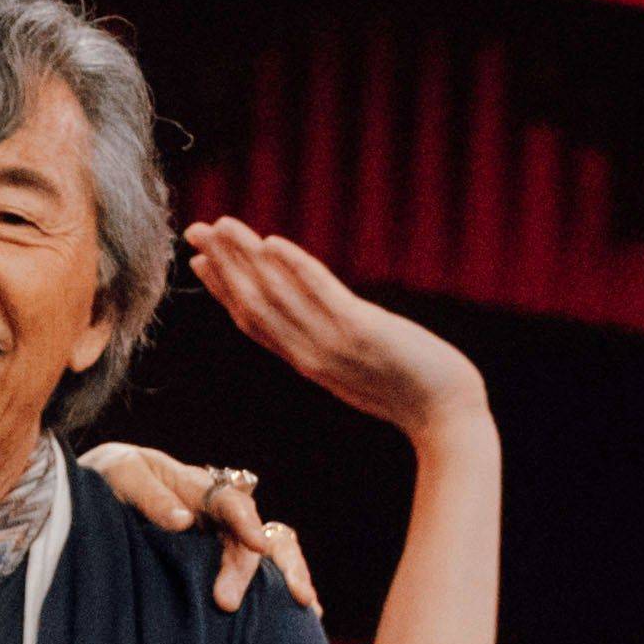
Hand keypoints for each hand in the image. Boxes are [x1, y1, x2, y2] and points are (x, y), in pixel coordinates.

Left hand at [78, 441, 320, 616]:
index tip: (255, 543)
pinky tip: (307, 615)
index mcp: (196, 488)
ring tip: (305, 608)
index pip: (231, 503)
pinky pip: (255, 575)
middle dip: (248, 568)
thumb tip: (183, 522)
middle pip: (254, 536)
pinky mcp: (213, 565)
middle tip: (226, 603)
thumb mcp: (121, 474)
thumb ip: (149, 496)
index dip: (246, 522)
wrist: (93, 490)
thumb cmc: (107, 477)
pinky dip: (281, 593)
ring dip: (286, 578)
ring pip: (269, 553)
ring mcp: (220, 540)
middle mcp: (218, 515)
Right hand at [182, 216, 487, 443]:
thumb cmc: (414, 394)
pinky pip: (320, 294)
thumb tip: (323, 328)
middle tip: (195, 232)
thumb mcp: (361, 370)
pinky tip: (272, 243)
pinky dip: (294, 268)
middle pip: (253, 305)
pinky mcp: (362, 330)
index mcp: (307, 362)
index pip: (254, 323)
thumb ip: (333, 349)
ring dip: (244, 258)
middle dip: (222, 266)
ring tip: (222, 227)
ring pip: (276, 296)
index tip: (198, 264)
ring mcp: (332, 343)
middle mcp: (310, 354)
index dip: (222, 291)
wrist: (449, 416)